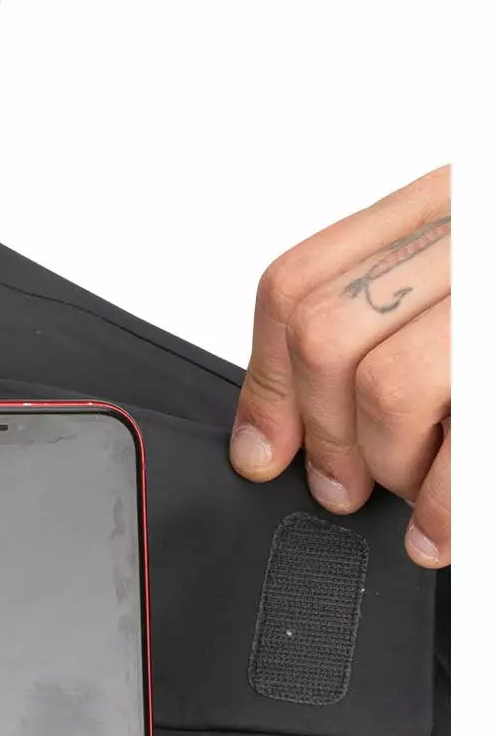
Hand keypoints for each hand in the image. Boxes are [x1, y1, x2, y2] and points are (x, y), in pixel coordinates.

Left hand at [230, 166, 449, 565]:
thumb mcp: (461, 285)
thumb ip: (381, 325)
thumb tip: (274, 435)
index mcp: (442, 204)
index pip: (299, 283)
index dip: (266, 383)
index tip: (263, 451)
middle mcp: (469, 231)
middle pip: (327, 337)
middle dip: (322, 436)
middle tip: (343, 485)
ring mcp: (494, 295)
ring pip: (385, 388)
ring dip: (386, 467)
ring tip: (413, 489)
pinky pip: (461, 446)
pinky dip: (443, 508)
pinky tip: (440, 531)